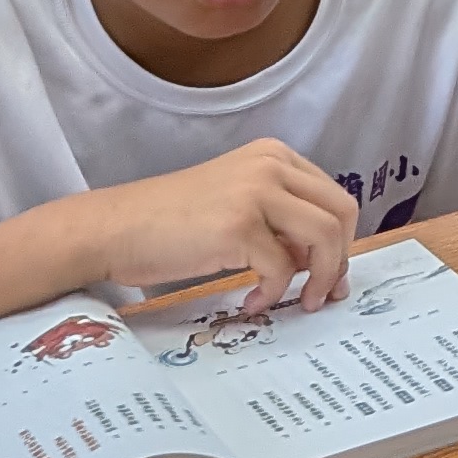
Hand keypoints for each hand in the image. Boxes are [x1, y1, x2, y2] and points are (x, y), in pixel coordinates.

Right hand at [84, 142, 357, 313]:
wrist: (115, 228)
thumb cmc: (170, 223)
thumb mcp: (237, 204)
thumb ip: (280, 221)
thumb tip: (321, 261)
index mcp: (274, 156)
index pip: (335, 196)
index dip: (342, 240)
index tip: (331, 272)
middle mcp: (270, 165)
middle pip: (341, 213)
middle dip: (340, 259)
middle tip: (324, 292)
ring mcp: (255, 192)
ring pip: (325, 237)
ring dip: (320, 278)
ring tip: (299, 301)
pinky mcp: (238, 226)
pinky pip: (282, 268)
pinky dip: (274, 292)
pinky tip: (253, 301)